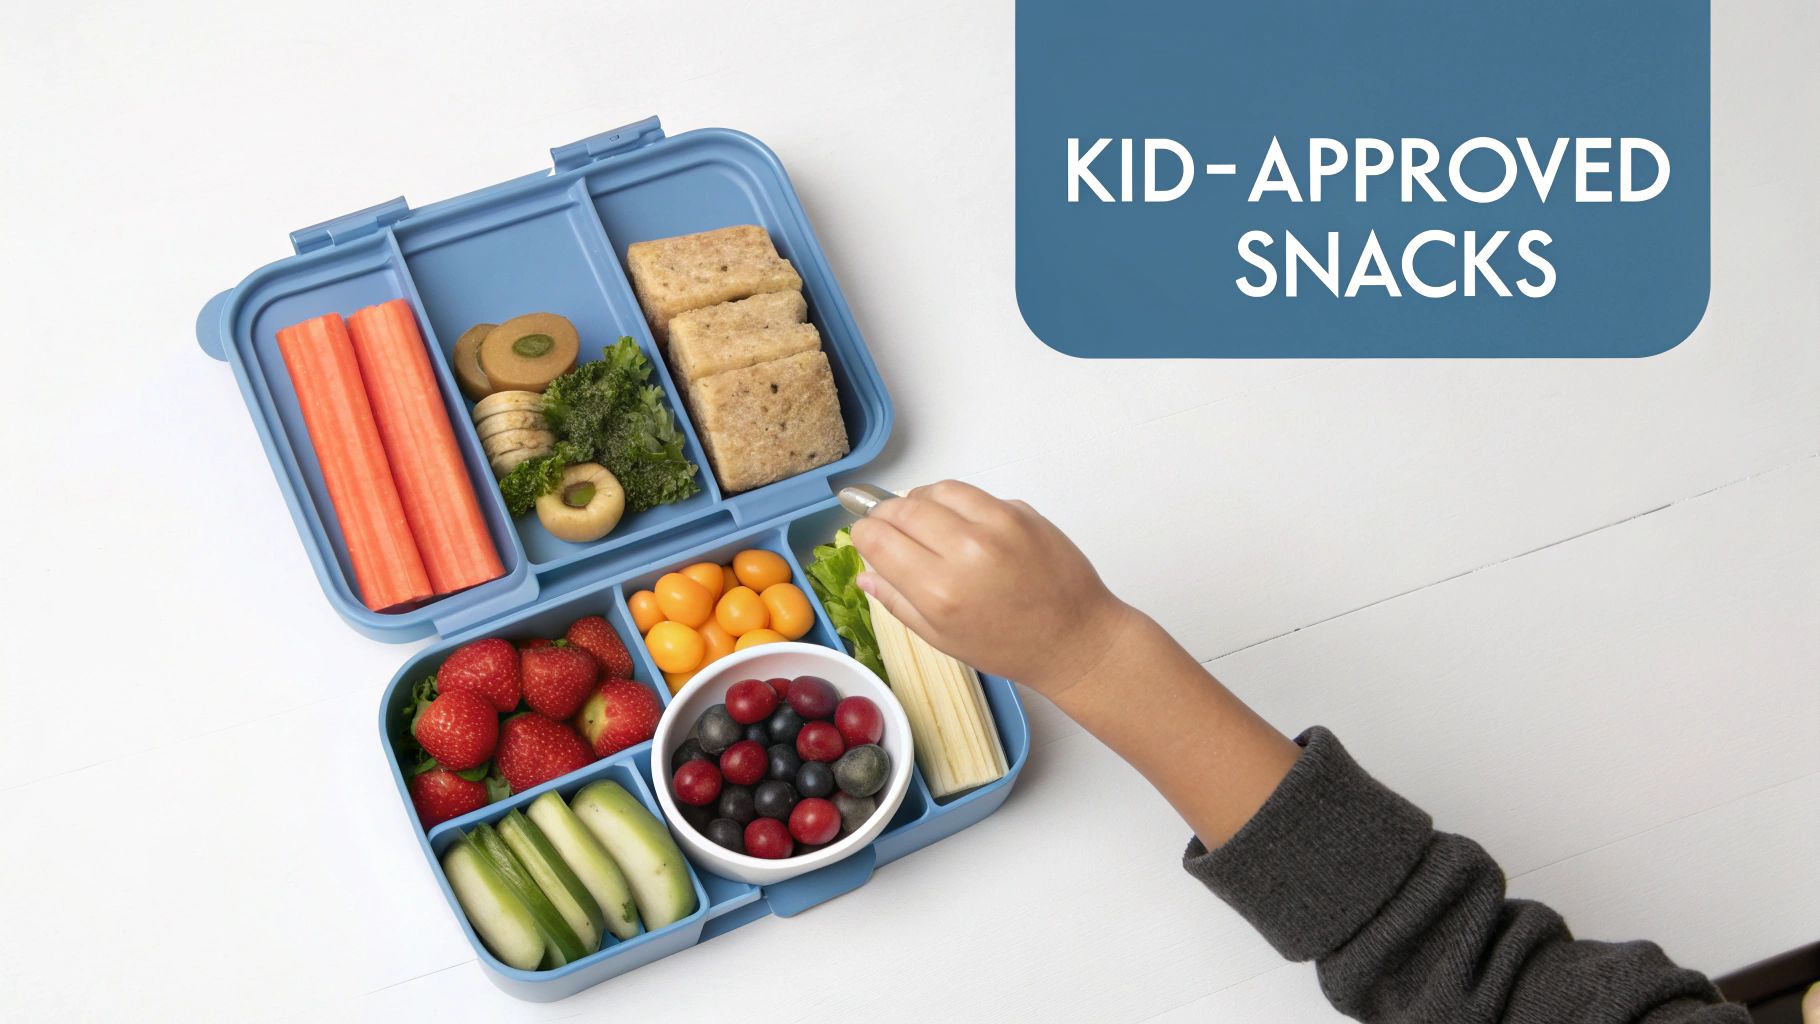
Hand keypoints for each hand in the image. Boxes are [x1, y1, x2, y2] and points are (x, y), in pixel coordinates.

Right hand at [848, 480, 1137, 699]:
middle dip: (885, 514)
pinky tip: (960, 525)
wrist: (1074, 637)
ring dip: (919, 501)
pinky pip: (972, 493)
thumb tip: (865, 572)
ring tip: (922, 522)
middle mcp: (966, 550)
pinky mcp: (1020, 511)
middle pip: (902, 508)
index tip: (866, 539)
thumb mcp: (942, 639)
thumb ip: (898, 602)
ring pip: (935, 490)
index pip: (877, 538)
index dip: (863, 534)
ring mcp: (997, 524)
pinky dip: (955, 503)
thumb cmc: (1009, 646)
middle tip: (886, 526)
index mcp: (939, 590)